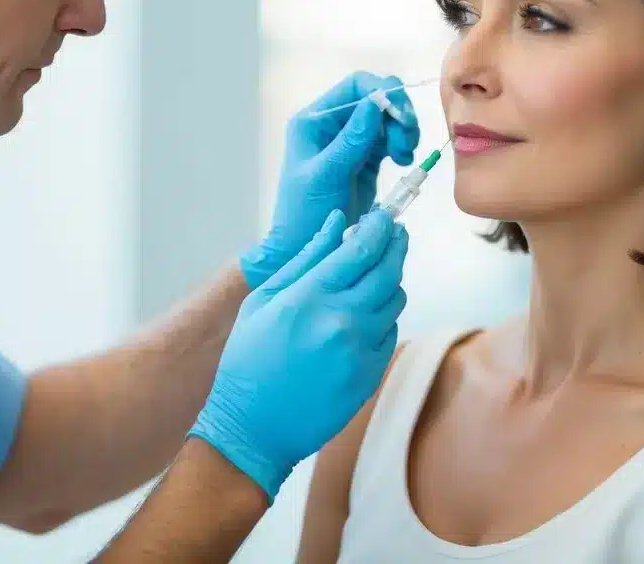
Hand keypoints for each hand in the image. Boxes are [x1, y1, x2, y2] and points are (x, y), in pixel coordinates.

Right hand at [189, 208, 407, 500]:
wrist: (254, 427)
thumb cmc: (248, 362)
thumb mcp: (263, 301)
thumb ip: (305, 258)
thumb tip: (335, 222)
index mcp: (309, 297)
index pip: (362, 248)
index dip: (379, 227)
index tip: (384, 217)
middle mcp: (340, 321)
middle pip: (388, 270)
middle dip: (395, 245)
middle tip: (394, 233)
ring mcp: (359, 350)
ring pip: (394, 300)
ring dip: (389, 280)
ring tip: (371, 275)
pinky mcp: (370, 374)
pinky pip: (389, 332)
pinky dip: (382, 316)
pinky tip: (362, 315)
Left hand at [239, 72, 419, 289]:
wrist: (302, 248)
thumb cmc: (305, 212)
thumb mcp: (327, 174)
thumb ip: (352, 139)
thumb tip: (377, 100)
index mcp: (314, 121)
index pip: (355, 86)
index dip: (383, 93)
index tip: (401, 117)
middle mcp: (331, 125)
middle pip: (376, 100)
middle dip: (397, 116)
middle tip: (407, 143)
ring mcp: (349, 142)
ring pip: (387, 120)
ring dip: (402, 132)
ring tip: (404, 157)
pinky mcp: (364, 160)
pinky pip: (389, 141)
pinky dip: (401, 146)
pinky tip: (403, 162)